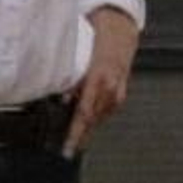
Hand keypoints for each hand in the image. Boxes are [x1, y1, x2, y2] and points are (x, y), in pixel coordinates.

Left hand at [63, 6, 138, 157]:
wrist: (120, 31)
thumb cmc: (96, 40)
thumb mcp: (79, 57)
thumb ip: (72, 79)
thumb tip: (62, 99)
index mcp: (99, 80)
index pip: (85, 114)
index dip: (76, 133)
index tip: (68, 147)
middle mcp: (111, 89)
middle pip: (92, 121)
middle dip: (79, 136)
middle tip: (67, 151)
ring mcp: (118, 92)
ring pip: (99, 118)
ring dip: (86, 129)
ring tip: (73, 142)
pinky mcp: (120, 93)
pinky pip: (105, 111)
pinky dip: (94, 118)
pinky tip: (85, 125)